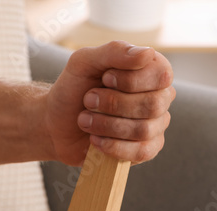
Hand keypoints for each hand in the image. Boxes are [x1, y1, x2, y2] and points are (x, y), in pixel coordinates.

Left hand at [46, 41, 175, 165]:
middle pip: (153, 105)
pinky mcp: (145, 149)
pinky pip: (142, 152)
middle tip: (88, 100)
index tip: (104, 79)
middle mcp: (159, 97)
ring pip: (144, 130)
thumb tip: (147, 53)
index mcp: (151, 70)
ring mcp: (155, 125)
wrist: (55, 122)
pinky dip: (113, 146)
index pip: (161, 76)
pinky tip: (95, 139)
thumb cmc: (73, 88)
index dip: (130, 80)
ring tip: (84, 120)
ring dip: (106, 125)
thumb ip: (114, 52)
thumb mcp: (84, 62)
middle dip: (113, 104)